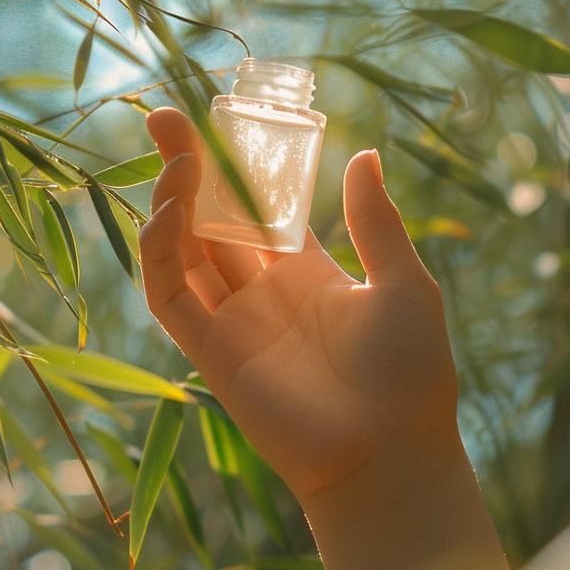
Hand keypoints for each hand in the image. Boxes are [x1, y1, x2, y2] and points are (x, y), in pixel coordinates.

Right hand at [139, 108, 458, 499]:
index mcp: (306, 272)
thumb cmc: (410, 371)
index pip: (257, 207)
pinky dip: (159, 256)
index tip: (215, 120)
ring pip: (182, 252)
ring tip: (174, 158)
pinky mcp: (212, 354)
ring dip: (170, 204)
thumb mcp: (403, 282)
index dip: (234, 165)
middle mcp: (262, 292)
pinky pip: (171, 298)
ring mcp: (233, 322)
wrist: (392, 451)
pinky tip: (169, 214)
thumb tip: (365, 153)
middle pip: (210, 220)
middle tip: (166, 117)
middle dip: (186, 170)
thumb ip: (375, 221)